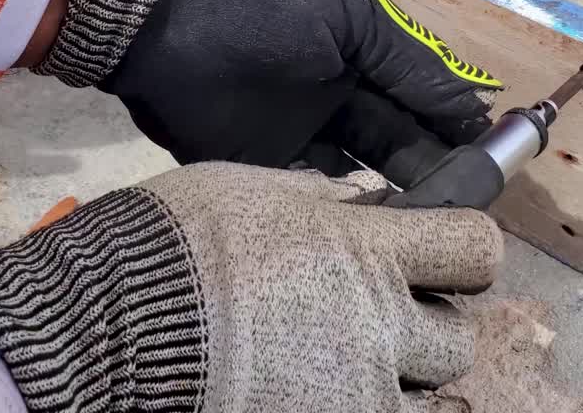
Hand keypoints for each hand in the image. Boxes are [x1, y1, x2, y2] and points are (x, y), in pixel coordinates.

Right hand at [0, 163, 502, 412]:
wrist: (106, 326)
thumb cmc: (173, 243)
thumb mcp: (253, 191)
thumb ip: (321, 199)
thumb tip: (361, 201)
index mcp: (367, 250)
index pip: (476, 248)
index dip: (468, 253)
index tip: (448, 258)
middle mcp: (378, 323)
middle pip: (459, 337)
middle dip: (428, 327)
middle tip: (382, 320)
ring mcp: (356, 389)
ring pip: (426, 397)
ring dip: (399, 380)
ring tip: (344, 363)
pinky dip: (359, 406)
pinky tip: (314, 389)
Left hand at [35, 0, 499, 184]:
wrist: (161, 24)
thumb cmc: (266, 10)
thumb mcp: (351, 20)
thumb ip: (413, 66)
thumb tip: (474, 108)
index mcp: (368, 53)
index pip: (428, 99)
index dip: (460, 130)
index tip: (493, 164)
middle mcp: (344, 94)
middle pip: (403, 141)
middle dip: (436, 169)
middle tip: (466, 205)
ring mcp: (306, 132)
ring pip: (368, 173)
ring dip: (398, 193)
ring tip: (430, 219)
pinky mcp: (267, 166)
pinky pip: (319, 194)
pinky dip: (347, 209)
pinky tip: (377, 223)